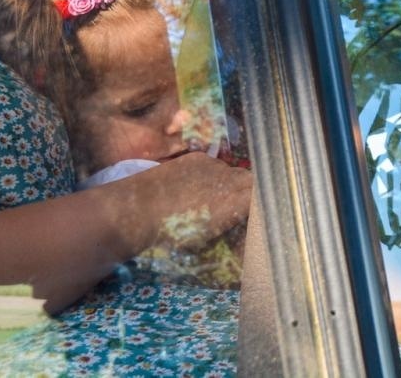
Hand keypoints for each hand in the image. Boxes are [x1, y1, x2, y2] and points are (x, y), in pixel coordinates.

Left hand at [126, 152, 252, 254]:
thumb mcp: (207, 242)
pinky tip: (194, 187)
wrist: (136, 212)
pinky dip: (211, 175)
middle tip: (236, 209)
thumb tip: (244, 240)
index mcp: (237, 202)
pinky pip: (214, 164)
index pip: (264, 196)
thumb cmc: (172, 235)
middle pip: (252, 181)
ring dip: (229, 184)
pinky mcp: (197, 158)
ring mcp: (214, 165)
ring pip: (233, 172)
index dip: (263, 205)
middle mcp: (231, 179)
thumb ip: (231, 233)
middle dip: (249, 194)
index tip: (257, 216)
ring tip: (210, 200)